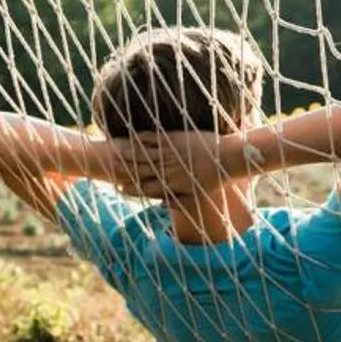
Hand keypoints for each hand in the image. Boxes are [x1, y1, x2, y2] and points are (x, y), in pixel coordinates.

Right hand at [114, 130, 229, 199]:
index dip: (132, 188)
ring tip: (116, 152)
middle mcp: (169, 170)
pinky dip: (142, 138)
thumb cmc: (216, 179)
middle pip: (142, 171)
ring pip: (146, 155)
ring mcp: (172, 153)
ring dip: (130, 153)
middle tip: (111, 168)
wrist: (229, 158)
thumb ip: (177, 202)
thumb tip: (161, 206)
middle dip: (125, 170)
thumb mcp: (196, 197)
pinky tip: (132, 135)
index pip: (148, 188)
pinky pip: (155, 138)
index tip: (119, 188)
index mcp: (173, 184)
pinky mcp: (176, 139)